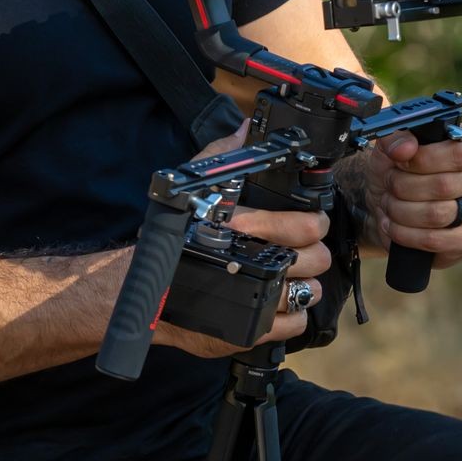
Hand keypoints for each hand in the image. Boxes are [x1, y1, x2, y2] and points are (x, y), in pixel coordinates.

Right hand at [151, 118, 331, 356]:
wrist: (146, 289)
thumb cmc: (172, 239)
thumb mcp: (195, 189)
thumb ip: (223, 156)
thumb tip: (247, 128)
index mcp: (244, 229)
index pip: (305, 227)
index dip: (312, 223)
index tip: (308, 223)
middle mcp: (253, 266)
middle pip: (315, 260)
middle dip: (311, 253)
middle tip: (300, 250)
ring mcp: (253, 303)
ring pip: (309, 293)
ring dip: (304, 284)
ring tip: (290, 276)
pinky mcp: (250, 332)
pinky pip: (294, 325)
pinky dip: (293, 316)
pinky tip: (279, 304)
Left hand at [363, 121, 461, 269]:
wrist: (390, 200)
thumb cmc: (399, 168)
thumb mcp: (392, 146)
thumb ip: (396, 138)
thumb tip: (404, 148)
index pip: (460, 153)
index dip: (423, 160)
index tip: (399, 162)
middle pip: (444, 186)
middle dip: (404, 187)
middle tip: (389, 185)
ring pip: (438, 215)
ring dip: (402, 211)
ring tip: (388, 204)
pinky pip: (437, 240)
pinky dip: (407, 235)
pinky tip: (393, 226)